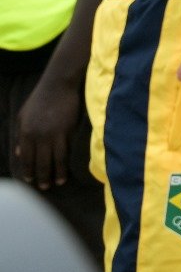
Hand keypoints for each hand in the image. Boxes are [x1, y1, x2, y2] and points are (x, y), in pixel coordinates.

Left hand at [12, 75, 82, 189]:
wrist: (58, 85)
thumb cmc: (39, 99)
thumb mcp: (22, 116)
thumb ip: (20, 136)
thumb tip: (18, 153)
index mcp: (26, 133)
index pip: (26, 158)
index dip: (28, 171)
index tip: (30, 180)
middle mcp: (40, 136)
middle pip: (41, 162)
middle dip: (42, 176)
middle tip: (45, 187)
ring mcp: (56, 134)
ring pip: (56, 159)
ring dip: (57, 173)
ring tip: (59, 182)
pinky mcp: (70, 130)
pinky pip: (69, 150)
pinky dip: (68, 161)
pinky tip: (69, 168)